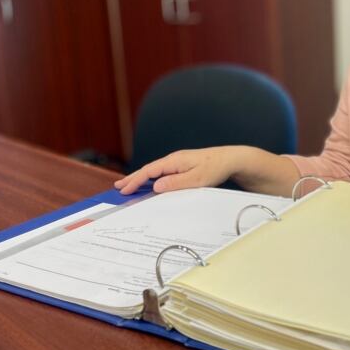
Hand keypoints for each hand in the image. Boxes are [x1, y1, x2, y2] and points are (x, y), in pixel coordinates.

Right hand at [114, 147, 235, 194]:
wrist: (231, 159)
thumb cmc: (216, 168)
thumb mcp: (197, 179)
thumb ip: (176, 183)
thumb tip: (156, 186)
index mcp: (175, 161)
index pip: (149, 171)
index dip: (135, 180)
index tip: (124, 189)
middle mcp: (174, 160)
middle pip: (149, 169)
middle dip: (133, 178)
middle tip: (118, 187)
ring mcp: (178, 162)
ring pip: (155, 171)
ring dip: (142, 178)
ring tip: (128, 186)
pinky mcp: (183, 166)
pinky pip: (163, 172)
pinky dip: (153, 178)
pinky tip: (150, 184)